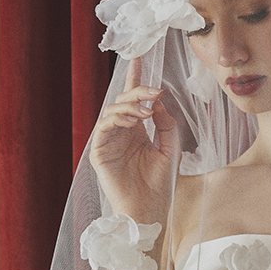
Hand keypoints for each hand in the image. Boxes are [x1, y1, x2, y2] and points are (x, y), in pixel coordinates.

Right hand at [90, 57, 178, 219]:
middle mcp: (121, 134)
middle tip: (155, 92)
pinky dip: (118, 119)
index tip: (138, 58)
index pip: (134, 101)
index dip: (135, 79)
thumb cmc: (160, 186)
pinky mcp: (99, 153)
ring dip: (130, 106)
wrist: (149, 211)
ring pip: (113, 110)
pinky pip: (104, 127)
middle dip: (139, 92)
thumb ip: (166, 124)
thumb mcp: (171, 150)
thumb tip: (156, 101)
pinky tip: (134, 122)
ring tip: (147, 112)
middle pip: (124, 102)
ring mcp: (109, 142)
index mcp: (137, 132)